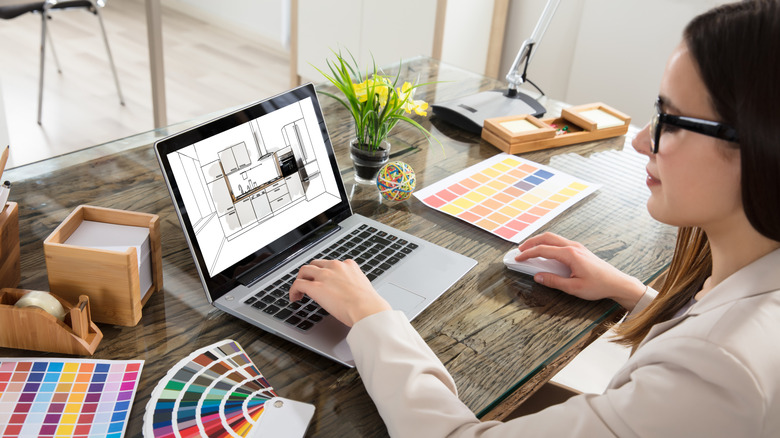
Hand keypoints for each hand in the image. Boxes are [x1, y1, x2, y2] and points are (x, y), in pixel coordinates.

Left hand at [290, 259, 391, 326]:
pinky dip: (293, 290)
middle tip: (309, 283)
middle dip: (311, 273)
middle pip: (316, 264)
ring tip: (299, 291)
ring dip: (300, 279)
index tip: (324, 280)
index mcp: (349, 266)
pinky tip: (295, 298)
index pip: (332, 264)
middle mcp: (336, 267)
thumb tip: (353, 296)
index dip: (325, 272)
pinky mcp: (315, 286)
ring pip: (304, 270)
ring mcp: (325, 275)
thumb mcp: (364, 288)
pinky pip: (298, 284)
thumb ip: (355, 286)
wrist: (367, 309)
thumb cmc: (369, 304)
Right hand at [516, 232, 646, 309]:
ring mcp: (577, 247)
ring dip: (540, 241)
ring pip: (554, 238)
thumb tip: (538, 276)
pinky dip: (549, 244)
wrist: (617, 283)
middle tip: (520, 250)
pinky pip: (560, 242)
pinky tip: (546, 252)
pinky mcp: (580, 250)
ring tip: (530, 249)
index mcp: (570, 254)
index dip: (528, 254)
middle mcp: (573, 247)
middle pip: (547, 237)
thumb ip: (553, 281)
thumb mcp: (573, 288)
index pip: (543, 250)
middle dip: (531, 242)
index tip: (518, 258)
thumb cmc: (599, 285)